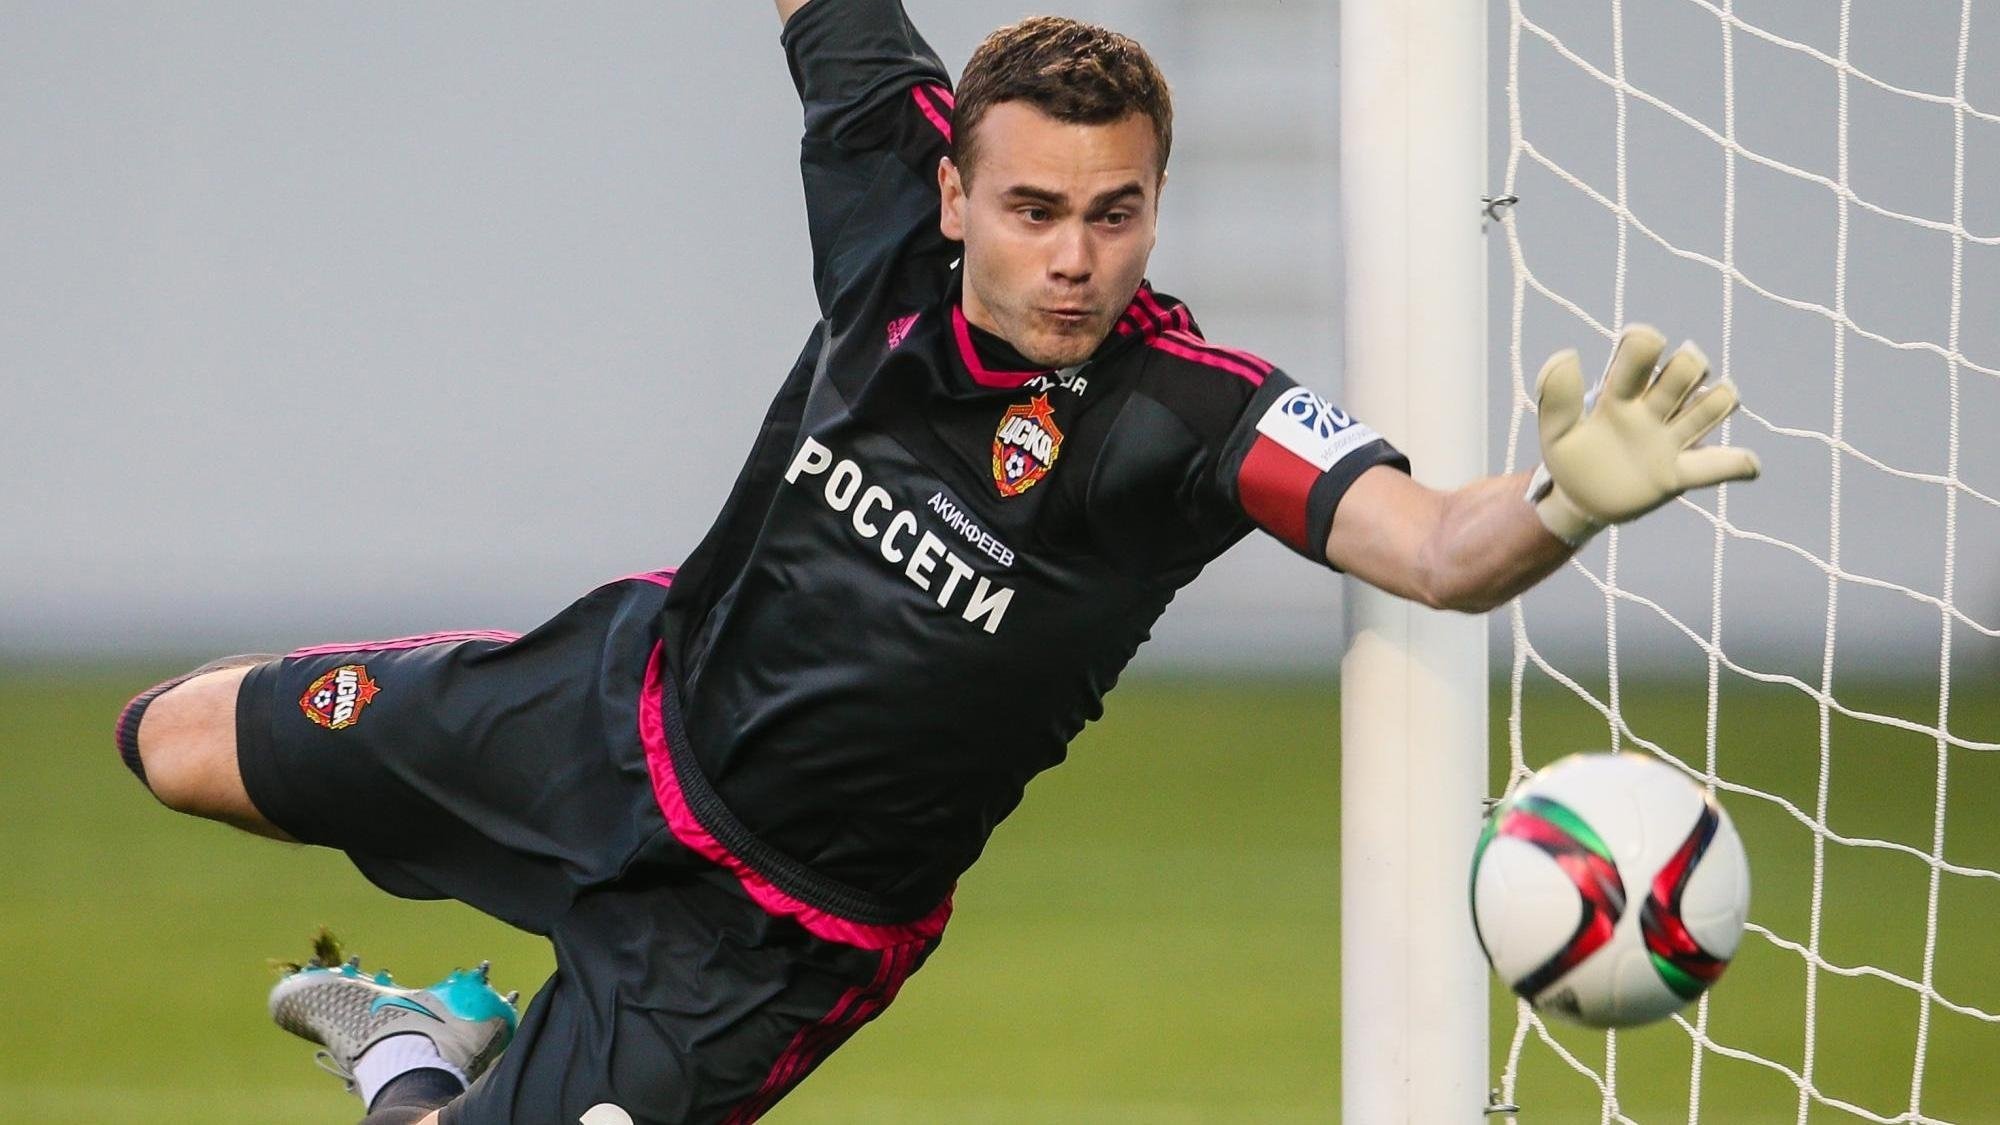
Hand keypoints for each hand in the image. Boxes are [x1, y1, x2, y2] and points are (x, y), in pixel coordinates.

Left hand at [1531, 324, 1760, 545]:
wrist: (1579, 501)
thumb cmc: (1569, 457)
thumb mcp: (1555, 430)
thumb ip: (1556, 397)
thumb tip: (1568, 354)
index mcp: (1619, 393)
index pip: (1640, 353)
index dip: (1646, 342)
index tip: (1643, 342)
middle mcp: (1652, 408)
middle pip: (1686, 370)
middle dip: (1687, 366)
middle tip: (1669, 384)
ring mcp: (1670, 439)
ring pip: (1712, 405)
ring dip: (1717, 402)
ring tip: (1702, 413)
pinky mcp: (1679, 473)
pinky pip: (1718, 466)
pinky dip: (1738, 464)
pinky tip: (1747, 464)